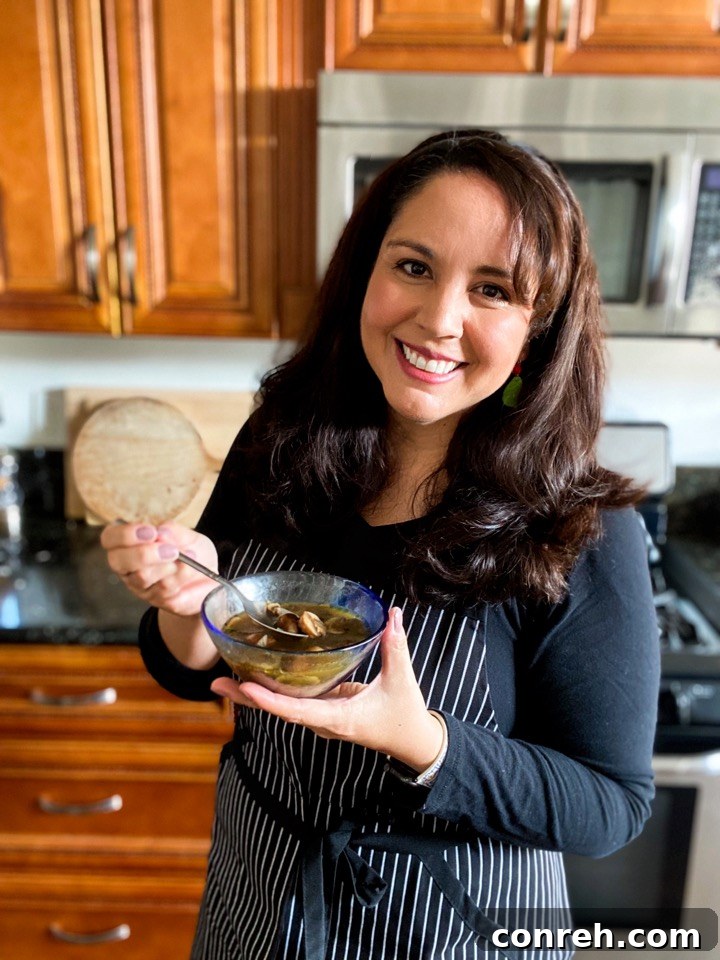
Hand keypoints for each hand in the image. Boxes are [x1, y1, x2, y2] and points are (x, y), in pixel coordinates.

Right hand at [100, 520, 218, 617]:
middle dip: (144, 553)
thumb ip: (173, 532)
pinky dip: (180, 575)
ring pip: (141, 576)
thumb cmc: (192, 552)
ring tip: (188, 557)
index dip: (125, 534)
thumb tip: (161, 532)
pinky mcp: (156, 600)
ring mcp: (140, 586)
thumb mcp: (188, 536)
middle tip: (171, 550)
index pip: (110, 538)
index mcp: (129, 544)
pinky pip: (162, 588)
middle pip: (117, 561)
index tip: (151, 532)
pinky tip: (191, 568)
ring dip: (167, 565)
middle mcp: (129, 567)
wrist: (210, 578)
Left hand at [211, 607, 444, 770]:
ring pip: (280, 708)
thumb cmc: (405, 715)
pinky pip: (291, 703)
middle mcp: (323, 722)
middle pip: (277, 711)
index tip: (245, 687)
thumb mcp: (401, 680)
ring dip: (252, 695)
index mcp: (338, 717)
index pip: (296, 711)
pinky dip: (271, 692)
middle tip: (216, 682)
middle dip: (246, 697)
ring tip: (225, 679)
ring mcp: (321, 719)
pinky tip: (255, 677)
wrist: (412, 743)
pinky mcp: (324, 712)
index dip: (268, 701)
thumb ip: (394, 645)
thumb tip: (392, 615)